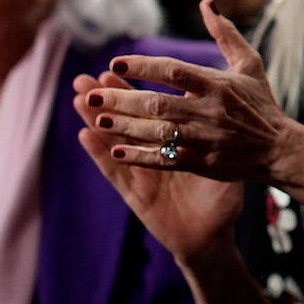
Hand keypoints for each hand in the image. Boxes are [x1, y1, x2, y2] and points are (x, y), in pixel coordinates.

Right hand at [74, 71, 243, 261]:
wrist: (214, 236)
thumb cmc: (222, 196)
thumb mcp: (224, 158)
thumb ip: (219, 127)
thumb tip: (220, 92)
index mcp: (173, 141)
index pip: (149, 108)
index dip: (132, 88)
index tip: (116, 66)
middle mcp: (152, 154)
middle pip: (125, 121)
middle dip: (106, 99)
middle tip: (85, 77)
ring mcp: (142, 174)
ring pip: (114, 143)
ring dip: (95, 121)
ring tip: (79, 98)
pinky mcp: (137, 196)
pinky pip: (117, 173)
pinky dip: (100, 155)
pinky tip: (85, 136)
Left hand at [84, 0, 289, 182]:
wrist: (278, 148)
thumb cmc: (260, 103)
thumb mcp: (249, 64)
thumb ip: (226, 34)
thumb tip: (207, 3)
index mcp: (218, 84)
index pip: (174, 71)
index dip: (143, 66)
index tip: (115, 63)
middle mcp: (209, 110)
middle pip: (158, 103)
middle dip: (122, 99)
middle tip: (91, 94)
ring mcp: (205, 138)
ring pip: (157, 132)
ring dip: (125, 126)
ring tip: (96, 120)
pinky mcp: (203, 162)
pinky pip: (165, 159)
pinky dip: (140, 156)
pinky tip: (116, 150)